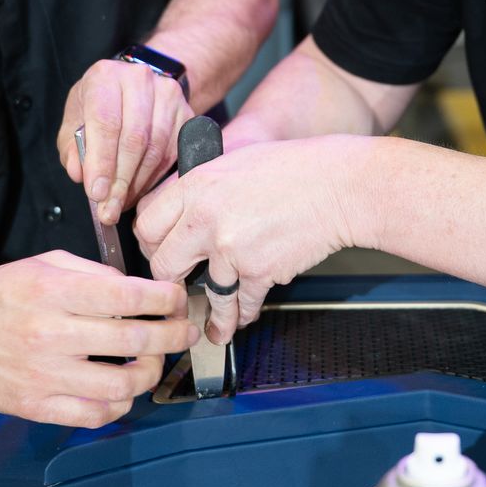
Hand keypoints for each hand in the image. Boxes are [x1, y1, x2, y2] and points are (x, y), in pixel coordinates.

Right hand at [0, 251, 196, 427]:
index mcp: (53, 292)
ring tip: (153, 361)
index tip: (178, 298)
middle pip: (135, 339)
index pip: (127, 296)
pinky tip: (122, 390)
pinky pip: (94, 415)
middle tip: (184, 331)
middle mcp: (50, 334)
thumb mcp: (44, 265)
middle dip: (174, 334)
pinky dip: (120, 405)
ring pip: (123, 384)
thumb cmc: (0, 292)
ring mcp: (43, 375)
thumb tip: (139, 291)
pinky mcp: (36, 406)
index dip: (165, 298)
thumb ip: (94, 274)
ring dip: (151, 372)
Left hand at [58, 58, 195, 226]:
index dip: (101, 162)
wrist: (136, 87)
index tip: (97, 194)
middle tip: (108, 209)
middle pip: (134, 139)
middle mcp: (140, 80)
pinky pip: (171, 154)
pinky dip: (153, 178)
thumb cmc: (100, 107)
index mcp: (105, 77)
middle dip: (120, 181)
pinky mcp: (186, 113)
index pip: (106, 122)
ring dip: (137, 183)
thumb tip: (80, 174)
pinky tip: (138, 189)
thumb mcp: (75, 122)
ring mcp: (168, 95)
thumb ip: (73, 149)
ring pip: (156, 149)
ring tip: (121, 203)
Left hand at [136, 137, 362, 343]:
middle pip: (162, 264)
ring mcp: (230, 246)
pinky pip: (242, 303)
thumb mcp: (235, 163)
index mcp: (195, 184)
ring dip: (212, 313)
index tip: (159, 254)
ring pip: (205, 293)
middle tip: (180, 288)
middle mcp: (205, 216)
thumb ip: (204, 189)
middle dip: (172, 282)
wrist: (340, 184)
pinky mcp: (258, 270)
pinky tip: (246, 315)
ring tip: (214, 324)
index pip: (145, 223)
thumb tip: (183, 214)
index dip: (150, 245)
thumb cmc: (296, 168)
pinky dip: (245, 313)